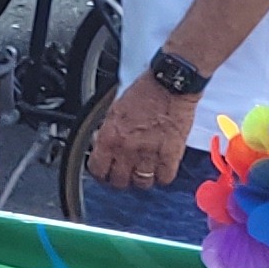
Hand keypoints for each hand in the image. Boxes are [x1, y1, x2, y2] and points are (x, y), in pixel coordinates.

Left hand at [87, 71, 198, 191]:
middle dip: (119, 179)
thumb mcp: (114, 110)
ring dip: (141, 179)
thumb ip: (107, 131)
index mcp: (110, 137)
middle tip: (124, 172)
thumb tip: (99, 144)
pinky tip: (160, 169)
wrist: (170, 84)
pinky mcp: (171, 154)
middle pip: (119, 181)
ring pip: (141, 183)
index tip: (104, 171)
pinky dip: (162, 176)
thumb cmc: (145, 91)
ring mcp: (149, 154)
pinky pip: (164, 178)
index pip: (97, 170)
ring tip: (142, 171)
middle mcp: (127, 149)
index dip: (100, 173)